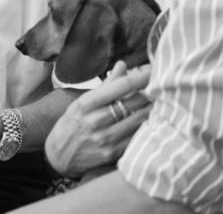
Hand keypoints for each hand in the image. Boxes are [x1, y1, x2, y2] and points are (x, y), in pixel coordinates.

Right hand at [45, 62, 153, 176]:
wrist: (59, 156)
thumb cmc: (71, 125)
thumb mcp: (82, 102)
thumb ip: (105, 86)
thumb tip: (123, 65)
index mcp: (86, 103)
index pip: (120, 86)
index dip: (141, 77)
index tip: (154, 70)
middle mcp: (95, 120)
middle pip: (134, 102)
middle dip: (151, 93)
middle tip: (163, 87)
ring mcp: (105, 138)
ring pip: (139, 120)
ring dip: (153, 110)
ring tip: (164, 102)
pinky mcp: (113, 154)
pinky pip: (137, 138)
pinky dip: (148, 128)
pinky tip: (155, 122)